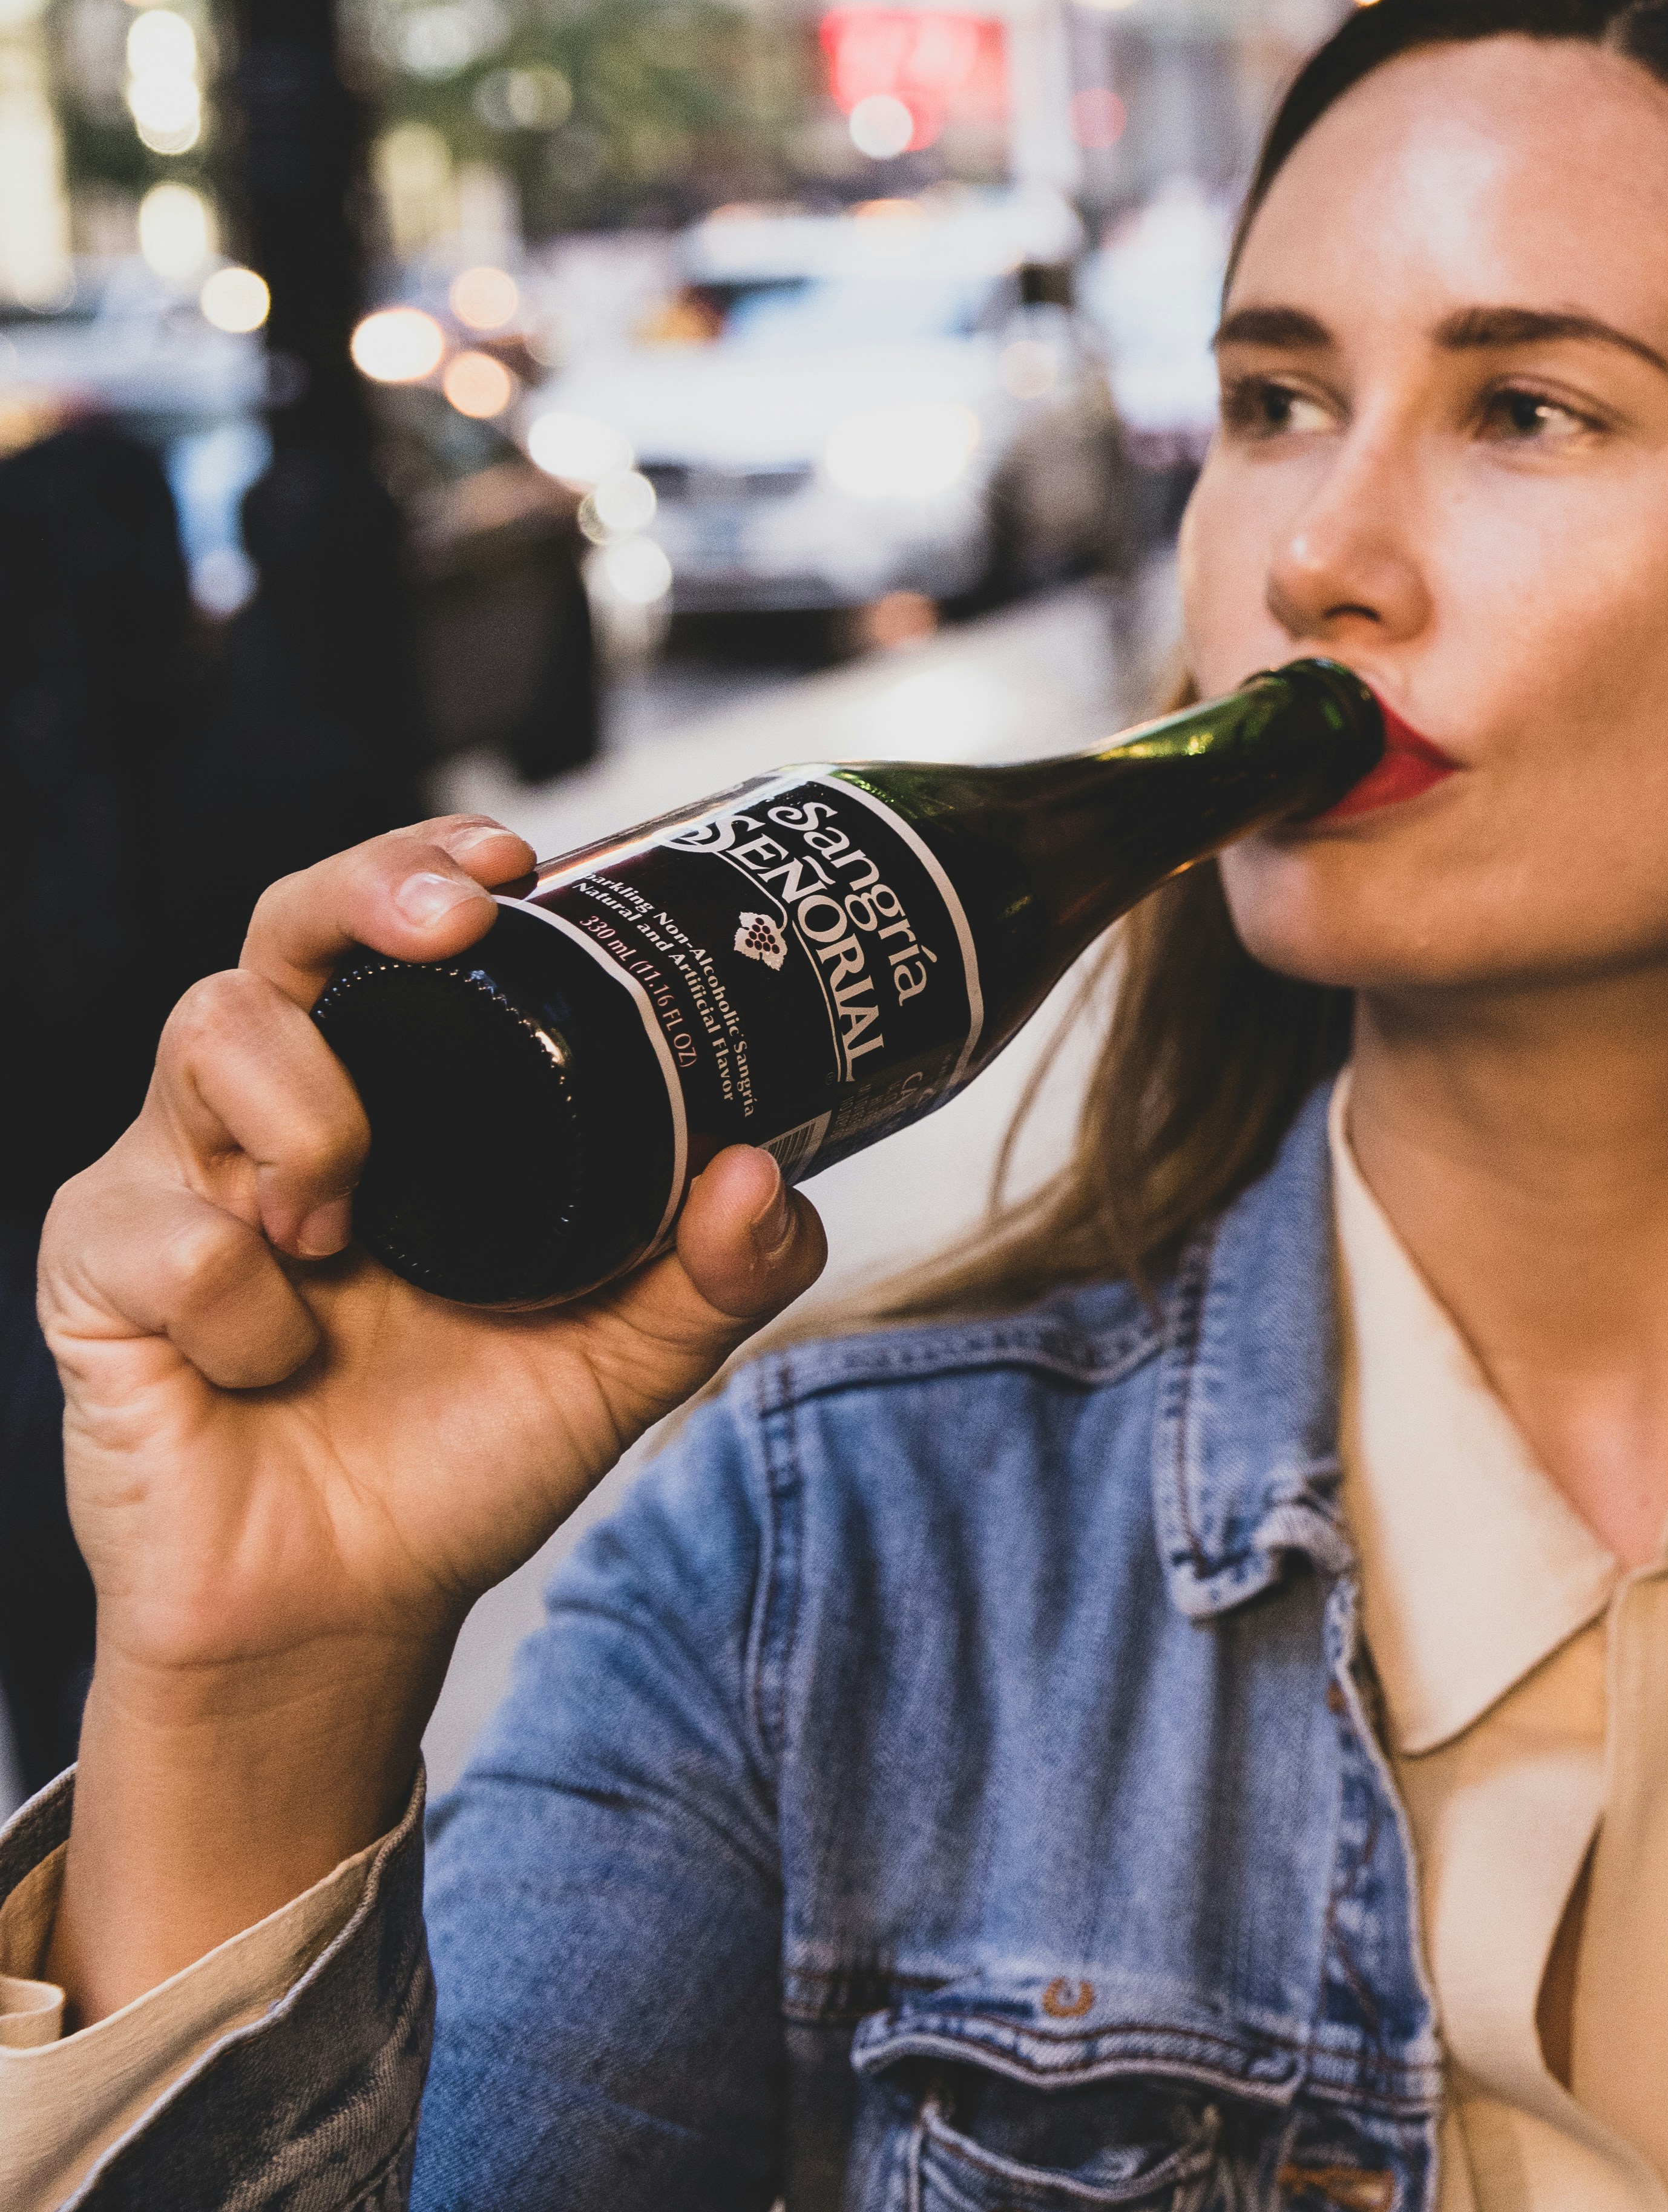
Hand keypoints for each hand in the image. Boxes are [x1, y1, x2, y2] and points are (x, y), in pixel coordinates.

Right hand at [34, 819, 829, 2019]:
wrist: (348, 1606)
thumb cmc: (458, 1455)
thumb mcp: (622, 1359)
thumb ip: (713, 1271)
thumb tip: (769, 1174)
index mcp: (390, 1099)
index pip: (383, 932)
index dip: (426, 868)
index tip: (514, 862)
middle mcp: (270, 1110)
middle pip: (280, 932)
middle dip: (363, 895)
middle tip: (450, 925)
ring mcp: (171, 1176)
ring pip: (211, 1037)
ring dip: (309, 1122)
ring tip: (349, 1233)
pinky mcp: (97, 1267)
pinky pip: (171, 1233)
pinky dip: (249, 1309)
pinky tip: (278, 1363)